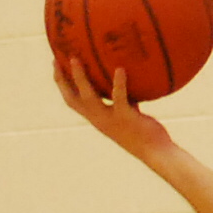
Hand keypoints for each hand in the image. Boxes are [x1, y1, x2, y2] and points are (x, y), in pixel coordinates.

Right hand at [54, 57, 173, 162]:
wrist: (157, 152)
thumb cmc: (145, 133)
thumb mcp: (129, 113)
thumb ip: (124, 100)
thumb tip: (125, 81)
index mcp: (97, 118)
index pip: (72, 101)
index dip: (62, 84)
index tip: (56, 65)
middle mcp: (99, 119)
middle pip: (72, 99)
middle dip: (61, 80)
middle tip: (57, 60)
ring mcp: (110, 119)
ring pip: (89, 97)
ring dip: (80, 78)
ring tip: (75, 59)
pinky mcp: (125, 117)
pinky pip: (119, 98)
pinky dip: (118, 83)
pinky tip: (120, 69)